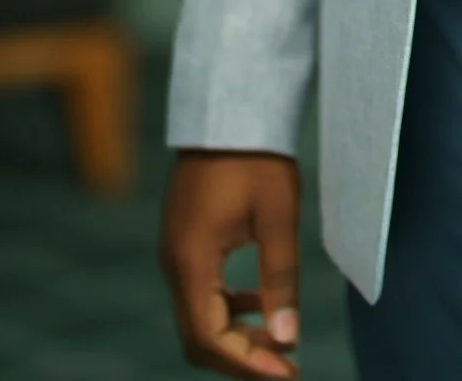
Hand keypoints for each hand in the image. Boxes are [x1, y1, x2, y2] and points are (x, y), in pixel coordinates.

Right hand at [160, 151, 301, 376]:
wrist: (231, 108)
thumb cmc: (258, 157)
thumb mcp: (277, 216)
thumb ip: (280, 279)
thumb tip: (287, 339)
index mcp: (191, 260)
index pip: (208, 337)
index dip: (247, 363)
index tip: (286, 374)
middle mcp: (174, 262)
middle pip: (198, 336)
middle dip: (241, 358)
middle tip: (287, 368)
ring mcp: (176, 251)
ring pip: (199, 316)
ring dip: (236, 336)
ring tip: (281, 344)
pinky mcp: (185, 240)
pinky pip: (201, 291)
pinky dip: (229, 309)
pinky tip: (262, 305)